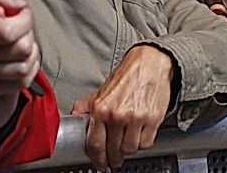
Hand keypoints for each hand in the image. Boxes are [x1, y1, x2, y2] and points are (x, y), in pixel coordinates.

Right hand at [0, 0, 39, 94]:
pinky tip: (21, 59)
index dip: (25, 19)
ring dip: (30, 54)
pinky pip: (18, 84)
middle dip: (28, 34)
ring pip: (23, 68)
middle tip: (21, 27)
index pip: (10, 31)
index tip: (21, 13)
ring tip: (22, 42)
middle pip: (21, 49)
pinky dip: (27, 70)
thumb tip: (19, 5)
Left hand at [70, 44, 173, 169]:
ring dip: (128, 150)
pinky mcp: (153, 119)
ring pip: (130, 149)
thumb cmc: (127, 76)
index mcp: (101, 108)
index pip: (95, 144)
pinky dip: (142, 143)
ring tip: (127, 143)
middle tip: (115, 158)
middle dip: (114, 158)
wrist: (149, 63)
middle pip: (114, 150)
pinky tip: (139, 135)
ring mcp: (136, 118)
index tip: (100, 164)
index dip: (97, 159)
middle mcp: (117, 114)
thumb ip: (86, 106)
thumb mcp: (101, 90)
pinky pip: (146, 144)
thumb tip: (73, 118)